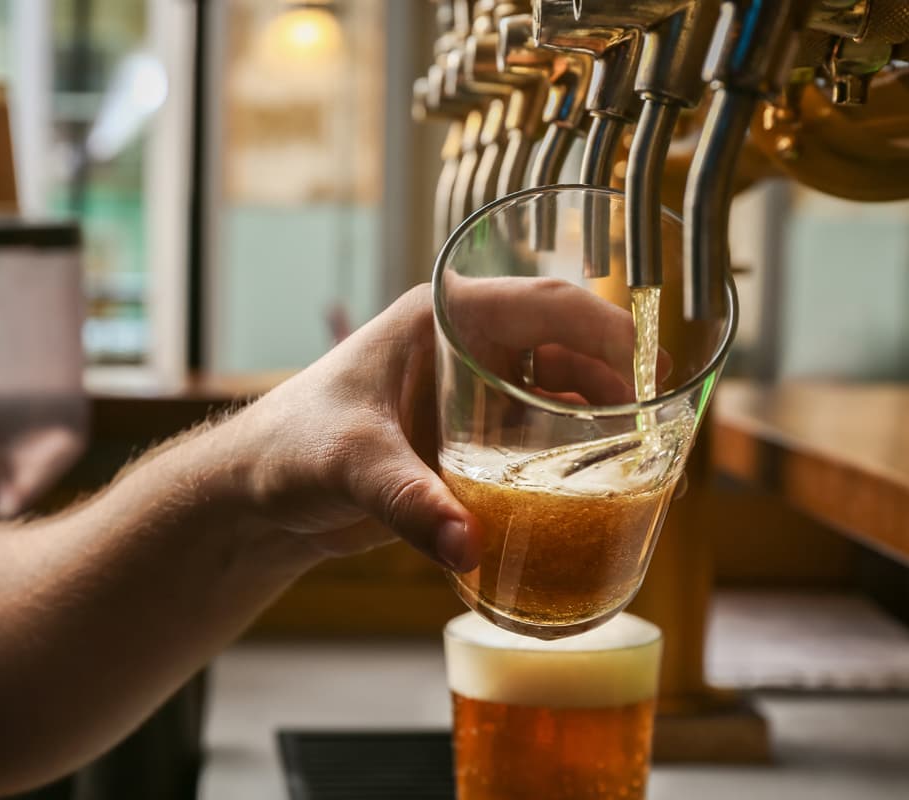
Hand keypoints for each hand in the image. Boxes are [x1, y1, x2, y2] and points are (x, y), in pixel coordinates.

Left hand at [227, 278, 648, 570]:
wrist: (258, 493)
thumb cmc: (289, 449)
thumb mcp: (348, 465)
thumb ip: (406, 502)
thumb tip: (467, 549)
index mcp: (437, 319)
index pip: (542, 304)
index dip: (605, 331)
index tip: (646, 377)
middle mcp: (459, 347)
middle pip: (563, 346)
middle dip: (612, 380)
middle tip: (650, 429)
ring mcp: (465, 393)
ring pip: (554, 389)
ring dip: (594, 416)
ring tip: (632, 458)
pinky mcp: (463, 437)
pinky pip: (532, 433)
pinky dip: (565, 450)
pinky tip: (587, 483)